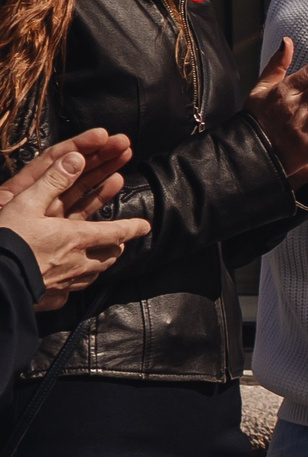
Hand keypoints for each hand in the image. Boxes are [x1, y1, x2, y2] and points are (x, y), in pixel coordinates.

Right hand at [0, 142, 149, 306]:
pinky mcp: (52, 298)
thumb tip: (76, 158)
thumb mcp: (26, 204)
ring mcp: (67, 283)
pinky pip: (74, 290)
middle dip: (117, 246)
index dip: (132, 228)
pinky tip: (72, 280)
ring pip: (95, 273)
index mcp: (77, 237)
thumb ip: (53, 181)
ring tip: (101, 257)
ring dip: (101, 263)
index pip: (116, 232)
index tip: (145, 226)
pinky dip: (79, 282)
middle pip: (110, 255)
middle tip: (119, 241)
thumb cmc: (7, 241)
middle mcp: (79, 262)